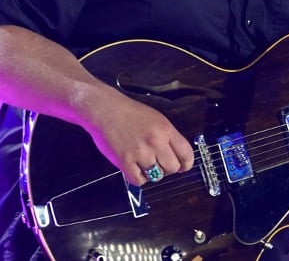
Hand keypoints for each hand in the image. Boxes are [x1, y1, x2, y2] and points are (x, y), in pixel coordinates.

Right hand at [78, 86, 194, 185]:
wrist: (103, 108)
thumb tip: (176, 155)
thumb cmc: (127, 112)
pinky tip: (133, 168)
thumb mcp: (155, 118)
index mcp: (165, 129)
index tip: (180, 167)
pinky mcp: (125, 160)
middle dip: (166, 168)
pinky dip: (137, 177)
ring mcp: (140, 151)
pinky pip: (138, 180)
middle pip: (172, 168)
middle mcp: (155, 141)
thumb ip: (167, 136)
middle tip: (156, 163)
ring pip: (156, 176)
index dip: (185, 164)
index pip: (186, 154)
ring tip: (141, 163)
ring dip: (150, 172)